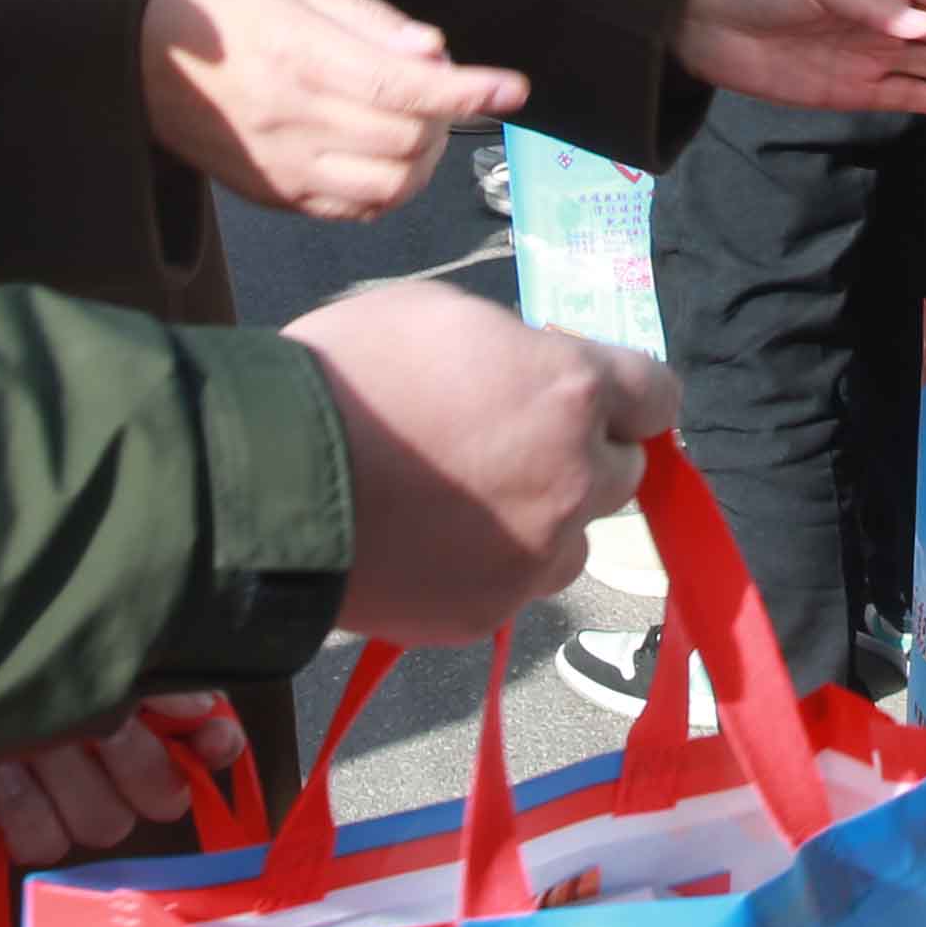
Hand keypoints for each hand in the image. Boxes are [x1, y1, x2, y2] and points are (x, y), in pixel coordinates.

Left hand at [0, 691, 249, 865]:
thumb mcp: (78, 634)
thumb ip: (148, 673)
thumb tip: (201, 708)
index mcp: (136, 695)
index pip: (208, 734)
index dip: (214, 744)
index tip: (207, 740)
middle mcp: (110, 746)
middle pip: (162, 795)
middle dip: (130, 765)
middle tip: (99, 733)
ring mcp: (62, 787)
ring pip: (103, 825)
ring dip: (64, 784)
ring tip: (26, 743)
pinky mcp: (15, 819)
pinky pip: (45, 848)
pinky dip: (21, 813)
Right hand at [141, 0, 526, 221]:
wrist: (140, 61)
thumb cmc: (231, 8)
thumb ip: (370, 21)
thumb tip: (436, 52)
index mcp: (298, 54)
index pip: (399, 87)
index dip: (465, 91)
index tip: (516, 88)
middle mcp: (291, 118)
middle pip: (405, 140)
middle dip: (445, 116)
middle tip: (441, 88)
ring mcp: (282, 166)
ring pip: (389, 187)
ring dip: (425, 159)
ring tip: (418, 123)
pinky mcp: (276, 196)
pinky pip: (355, 210)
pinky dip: (389, 187)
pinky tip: (384, 151)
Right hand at [288, 281, 678, 644]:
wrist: (266, 482)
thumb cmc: (348, 374)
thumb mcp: (440, 314)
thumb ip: (516, 348)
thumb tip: (538, 371)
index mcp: (570, 392)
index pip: (659, 395)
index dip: (629, 391)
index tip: (599, 392)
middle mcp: (573, 480)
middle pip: (624, 471)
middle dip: (585, 452)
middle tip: (515, 441)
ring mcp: (534, 557)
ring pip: (573, 538)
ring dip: (544, 517)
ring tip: (467, 499)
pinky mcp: (489, 612)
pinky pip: (514, 585)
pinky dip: (490, 563)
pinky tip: (431, 540)